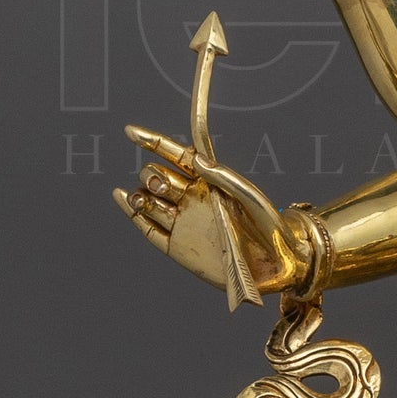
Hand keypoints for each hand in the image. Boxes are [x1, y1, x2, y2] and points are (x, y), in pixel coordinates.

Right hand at [113, 129, 301, 293]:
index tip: (131, 131)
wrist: (276, 265)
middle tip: (163, 188)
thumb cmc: (269, 226)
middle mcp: (191, 198)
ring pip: (148, 201)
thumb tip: (194, 156)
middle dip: (151, 176)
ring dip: (139, 195)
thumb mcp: (249, 197)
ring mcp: (182, 222)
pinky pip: (147, 228)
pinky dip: (131, 214)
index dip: (153, 142)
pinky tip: (120, 196)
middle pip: (156, 177)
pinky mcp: (176, 247)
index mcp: (208, 181)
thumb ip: (223, 177)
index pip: (175, 156)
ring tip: (143, 198)